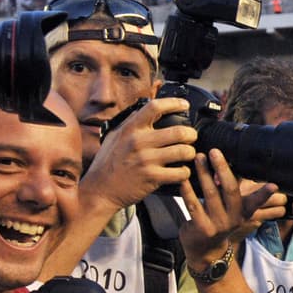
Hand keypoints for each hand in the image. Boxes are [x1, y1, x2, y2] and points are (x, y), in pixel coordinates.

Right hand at [80, 97, 196, 211]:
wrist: (100, 190)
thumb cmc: (108, 163)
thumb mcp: (114, 136)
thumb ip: (131, 123)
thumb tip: (147, 110)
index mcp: (131, 129)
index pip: (155, 107)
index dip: (174, 103)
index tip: (184, 105)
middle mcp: (139, 142)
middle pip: (179, 131)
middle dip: (191, 134)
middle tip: (191, 137)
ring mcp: (146, 160)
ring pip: (184, 151)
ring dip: (190, 153)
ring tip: (188, 154)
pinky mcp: (152, 178)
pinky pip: (181, 172)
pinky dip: (185, 172)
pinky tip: (181, 171)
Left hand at [178, 149, 281, 265]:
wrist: (204, 249)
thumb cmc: (217, 220)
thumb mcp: (230, 209)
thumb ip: (230, 190)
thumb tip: (226, 162)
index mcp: (244, 213)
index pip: (256, 202)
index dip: (264, 194)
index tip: (274, 186)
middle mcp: (234, 219)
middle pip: (231, 191)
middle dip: (222, 169)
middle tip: (215, 151)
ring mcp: (218, 224)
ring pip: (211, 194)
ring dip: (204, 174)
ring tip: (199, 158)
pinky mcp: (202, 228)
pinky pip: (194, 206)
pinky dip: (188, 191)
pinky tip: (183, 179)